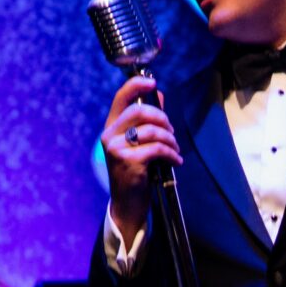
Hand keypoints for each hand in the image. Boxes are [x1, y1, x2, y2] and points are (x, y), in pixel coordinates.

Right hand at [101, 74, 182, 246]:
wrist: (127, 203)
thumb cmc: (134, 172)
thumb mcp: (139, 144)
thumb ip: (147, 121)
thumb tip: (159, 94)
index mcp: (111, 128)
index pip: (120, 97)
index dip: (136, 85)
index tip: (153, 82)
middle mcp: (110, 136)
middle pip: (140, 112)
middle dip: (163, 119)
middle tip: (171, 132)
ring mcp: (117, 149)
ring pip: (152, 131)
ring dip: (170, 139)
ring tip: (175, 150)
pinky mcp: (128, 162)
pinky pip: (157, 148)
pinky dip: (171, 154)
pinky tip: (175, 161)